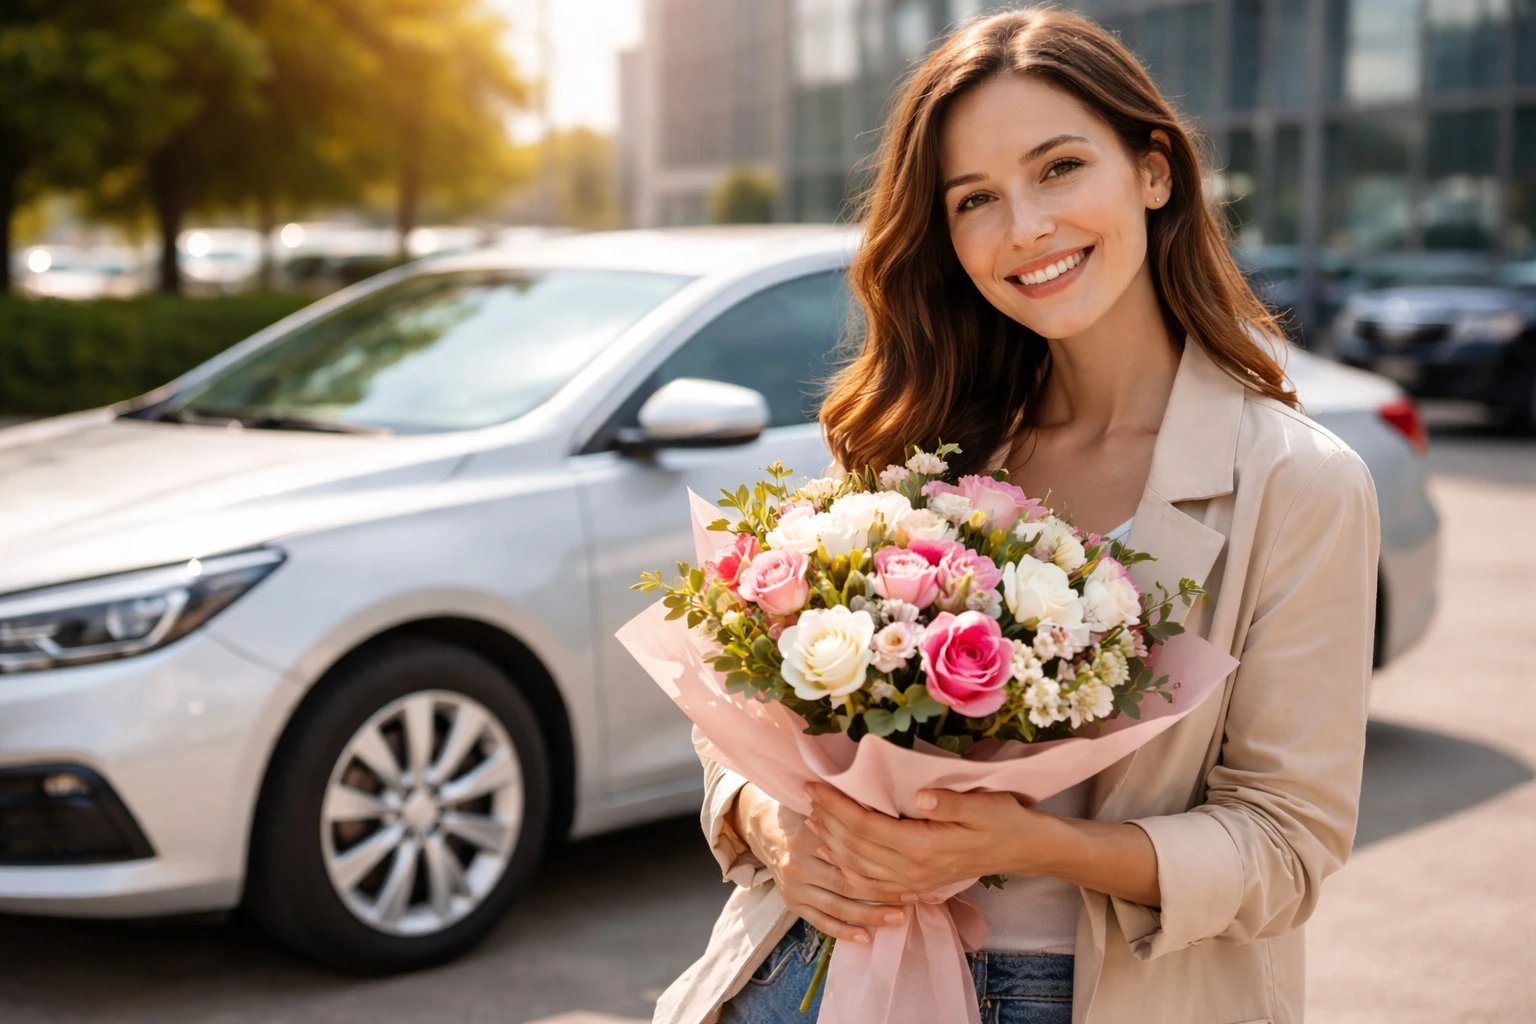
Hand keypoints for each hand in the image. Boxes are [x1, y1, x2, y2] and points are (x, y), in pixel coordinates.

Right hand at [734, 783, 913, 944]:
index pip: (850, 855)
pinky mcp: (792, 905)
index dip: (882, 864)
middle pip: (847, 883)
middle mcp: (798, 864)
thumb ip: (846, 817)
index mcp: (808, 836)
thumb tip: (892, 817)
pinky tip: (866, 938)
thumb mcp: (822, 808)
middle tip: (913, 897)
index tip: (910, 870)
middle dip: (883, 892)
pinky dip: (844, 932)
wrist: (767, 832)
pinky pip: (821, 922)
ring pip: (838, 906)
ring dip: (870, 915)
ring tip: (899, 918)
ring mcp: (794, 887)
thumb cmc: (805, 816)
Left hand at [805, 783, 1057, 893]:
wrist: (1022, 850)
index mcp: (925, 846)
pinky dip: (848, 872)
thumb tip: (919, 797)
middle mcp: (914, 870)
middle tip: (808, 796)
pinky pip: (873, 887)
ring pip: (859, 871)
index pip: (867, 827)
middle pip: (856, 849)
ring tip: (815, 820)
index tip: (817, 785)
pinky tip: (836, 855)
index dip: (838, 806)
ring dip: (832, 846)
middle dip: (828, 821)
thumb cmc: (1003, 819)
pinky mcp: (917, 887)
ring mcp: (915, 882)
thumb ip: (949, 802)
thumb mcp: (983, 803)